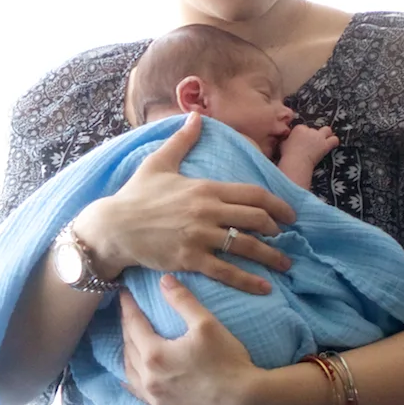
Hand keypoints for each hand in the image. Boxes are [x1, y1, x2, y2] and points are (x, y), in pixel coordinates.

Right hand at [75, 112, 294, 296]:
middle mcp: (207, 211)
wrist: (114, 227)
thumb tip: (196, 117)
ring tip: (285, 264)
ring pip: (246, 246)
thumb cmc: (136, 195)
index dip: (277, 205)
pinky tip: (265, 288)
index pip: (253, 194)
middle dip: (277, 230)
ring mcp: (200, 236)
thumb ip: (181, 141)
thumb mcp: (159, 163)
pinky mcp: (190, 259)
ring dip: (272, 256)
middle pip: (256, 219)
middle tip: (286, 238)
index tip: (290, 215)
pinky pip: (226, 271)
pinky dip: (249, 281)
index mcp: (205, 188)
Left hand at [117, 278, 265, 404]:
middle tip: (128, 310)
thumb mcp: (206, 324)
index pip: (133, 324)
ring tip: (130, 337)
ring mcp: (154, 395)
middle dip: (126, 325)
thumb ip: (182, 300)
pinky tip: (127, 376)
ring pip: (129, 369)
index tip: (124, 292)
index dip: (128, 306)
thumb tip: (164, 280)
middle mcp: (148, 377)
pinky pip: (137, 391)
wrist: (243, 400)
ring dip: (127, 350)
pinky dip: (130, 378)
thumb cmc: (227, 360)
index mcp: (154, 354)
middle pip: (128, 346)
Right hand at [277, 123, 338, 180]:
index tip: (301, 141)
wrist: (297, 162)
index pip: (303, 128)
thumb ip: (286, 138)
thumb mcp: (282, 143)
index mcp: (299, 128)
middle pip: (315, 129)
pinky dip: (334, 142)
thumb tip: (286, 139)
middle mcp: (310, 130)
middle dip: (314, 134)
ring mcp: (319, 137)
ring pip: (327, 130)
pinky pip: (334, 140)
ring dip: (326, 134)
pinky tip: (332, 145)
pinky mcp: (325, 145)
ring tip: (324, 140)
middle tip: (312, 142)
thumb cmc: (287, 154)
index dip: (303, 135)